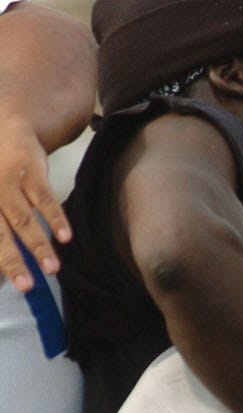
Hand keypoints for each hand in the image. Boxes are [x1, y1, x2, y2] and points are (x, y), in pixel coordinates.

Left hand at [0, 117, 71, 291]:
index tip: (8, 282)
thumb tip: (3, 265)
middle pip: (0, 233)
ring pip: (24, 220)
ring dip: (39, 246)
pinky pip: (45, 200)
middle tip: (26, 287)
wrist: (7, 125)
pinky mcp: (31, 171)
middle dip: (13, 261)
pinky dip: (56, 219)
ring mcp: (8, 180)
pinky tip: (65, 237)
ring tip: (52, 270)